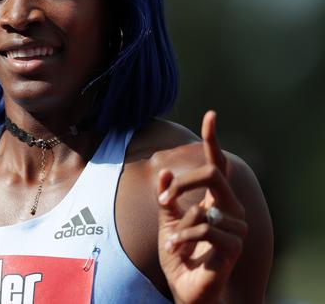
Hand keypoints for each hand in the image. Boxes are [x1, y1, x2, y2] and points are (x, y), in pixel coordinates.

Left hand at [157, 111, 247, 303]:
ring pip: (203, 207)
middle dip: (182, 184)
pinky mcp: (234, 245)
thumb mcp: (167, 221)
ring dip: (180, 226)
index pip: (216, 163)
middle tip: (164, 199)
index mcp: (214, 198)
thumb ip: (167, 198)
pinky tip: (177, 249)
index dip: (213, 139)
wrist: (186, 287)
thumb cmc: (179, 253)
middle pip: (212, 173)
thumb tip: (165, 170)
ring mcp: (236, 226)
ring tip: (172, 243)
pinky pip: (206, 228)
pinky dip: (184, 238)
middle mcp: (230, 207)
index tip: (210, 115)